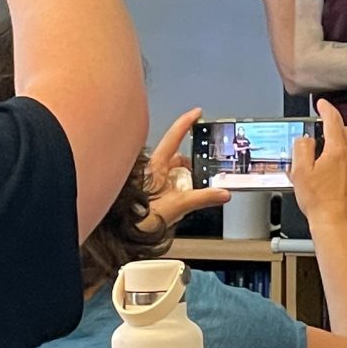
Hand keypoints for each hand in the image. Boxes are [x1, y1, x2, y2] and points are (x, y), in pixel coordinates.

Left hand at [134, 109, 230, 236]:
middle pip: (178, 158)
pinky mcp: (152, 194)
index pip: (174, 136)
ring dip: (186, 182)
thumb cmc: (137, 217)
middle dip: (192, 165)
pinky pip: (171, 187)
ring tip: (191, 195)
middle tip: (203, 174)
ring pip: (175, 174)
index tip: (197, 113)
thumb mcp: (177, 206)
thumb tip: (222, 193)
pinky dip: (180, 192)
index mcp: (156, 165)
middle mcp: (153, 170)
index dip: (186, 122)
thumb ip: (202, 199)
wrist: (124, 234)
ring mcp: (152, 182)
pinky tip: (183, 202)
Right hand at [291, 102, 346, 230]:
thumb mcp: (300, 172)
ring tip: (327, 169)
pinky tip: (338, 183)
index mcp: (337, 151)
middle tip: (322, 137)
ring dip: (341, 153)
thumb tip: (306, 139)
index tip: (322, 104)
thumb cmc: (318, 202)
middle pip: (346, 133)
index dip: (327, 109)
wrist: (336, 226)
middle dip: (335, 130)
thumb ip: (302, 149)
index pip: (333, 121)